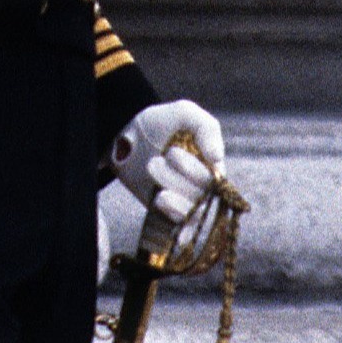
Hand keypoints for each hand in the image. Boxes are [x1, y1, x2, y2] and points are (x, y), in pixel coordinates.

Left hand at [114, 99, 225, 222]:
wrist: (124, 137)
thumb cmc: (160, 124)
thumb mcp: (185, 114)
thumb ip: (206, 128)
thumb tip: (217, 158)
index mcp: (212, 165)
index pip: (217, 180)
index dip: (195, 170)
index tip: (171, 152)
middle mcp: (202, 186)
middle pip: (203, 195)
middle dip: (178, 177)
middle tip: (156, 159)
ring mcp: (185, 201)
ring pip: (192, 211)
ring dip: (173, 196)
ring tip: (152, 170)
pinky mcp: (167, 213)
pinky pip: (182, 228)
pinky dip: (176, 220)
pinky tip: (161, 200)